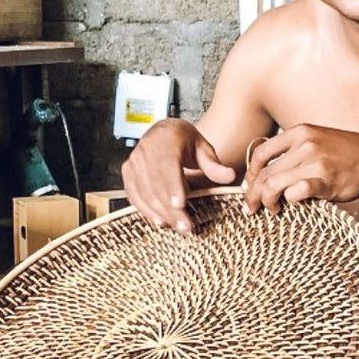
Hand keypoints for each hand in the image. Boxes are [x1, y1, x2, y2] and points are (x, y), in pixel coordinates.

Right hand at [121, 118, 235, 230]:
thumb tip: (230, 176)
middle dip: (169, 208)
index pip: (167, 165)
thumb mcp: (203, 148)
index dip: (172, 186)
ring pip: (144, 192)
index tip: (180, 205)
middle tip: (185, 226)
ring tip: (176, 226)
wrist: (163, 132)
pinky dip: (145, 210)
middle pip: (155, 183)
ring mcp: (134, 161)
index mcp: (165, 139)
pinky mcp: (128, 172)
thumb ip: (214, 165)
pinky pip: (134, 195)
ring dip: (159, 212)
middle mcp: (146, 149)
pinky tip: (159, 221)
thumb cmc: (184, 141)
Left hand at [242, 124, 358, 214]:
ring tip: (272, 210)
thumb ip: (291, 151)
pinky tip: (291, 205)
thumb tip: (263, 173)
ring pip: (274, 185)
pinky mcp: (326, 180)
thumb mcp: (315, 140)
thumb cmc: (343, 154)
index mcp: (298, 132)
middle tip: (250, 208)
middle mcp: (305, 144)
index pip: (261, 153)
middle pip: (265, 173)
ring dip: (268, 202)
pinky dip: (289, 201)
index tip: (249, 188)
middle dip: (253, 195)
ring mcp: (315, 162)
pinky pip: (297, 192)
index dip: (250, 175)